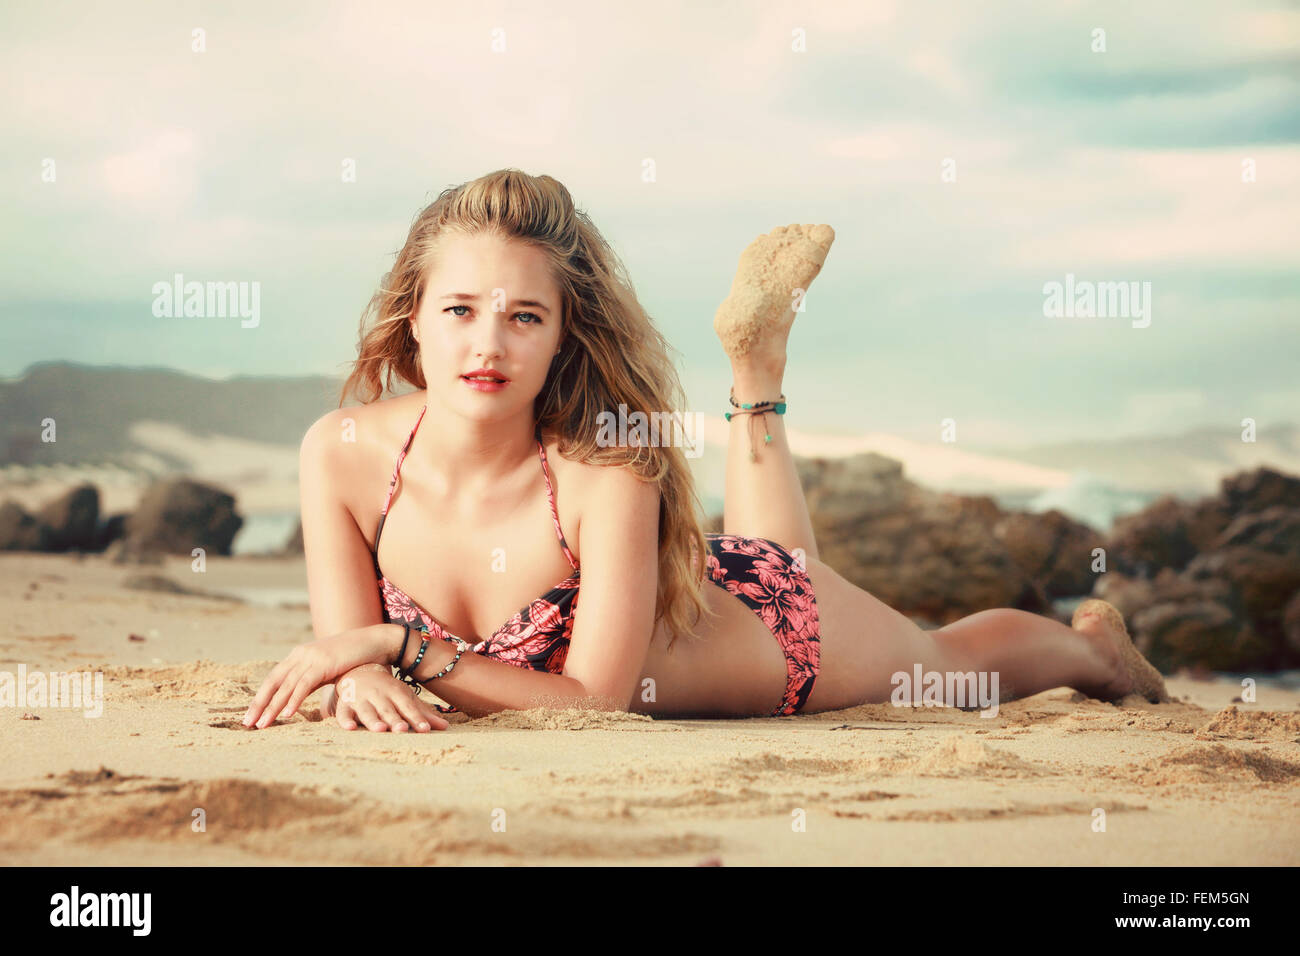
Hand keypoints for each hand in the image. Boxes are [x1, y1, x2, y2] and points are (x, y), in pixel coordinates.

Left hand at [243, 624, 399, 727]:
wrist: (375, 642)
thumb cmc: (354, 658)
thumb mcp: (328, 667)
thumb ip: (313, 677)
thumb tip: (302, 694)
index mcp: (299, 655)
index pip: (274, 678)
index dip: (261, 697)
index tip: (252, 714)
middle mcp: (300, 655)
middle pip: (273, 682)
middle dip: (259, 704)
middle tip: (247, 723)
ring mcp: (311, 658)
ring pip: (285, 686)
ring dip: (272, 707)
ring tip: (262, 724)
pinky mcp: (323, 663)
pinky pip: (304, 685)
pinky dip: (293, 700)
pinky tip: (287, 714)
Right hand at [322, 664, 450, 731]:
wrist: (358, 669)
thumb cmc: (387, 690)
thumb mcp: (405, 698)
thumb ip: (423, 713)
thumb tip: (446, 727)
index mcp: (396, 692)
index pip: (408, 707)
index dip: (417, 718)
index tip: (426, 729)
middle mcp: (379, 695)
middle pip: (388, 710)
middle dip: (395, 720)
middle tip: (403, 730)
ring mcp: (361, 699)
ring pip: (367, 711)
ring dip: (373, 720)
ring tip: (380, 729)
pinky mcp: (345, 705)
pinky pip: (343, 714)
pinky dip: (345, 721)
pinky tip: (350, 728)